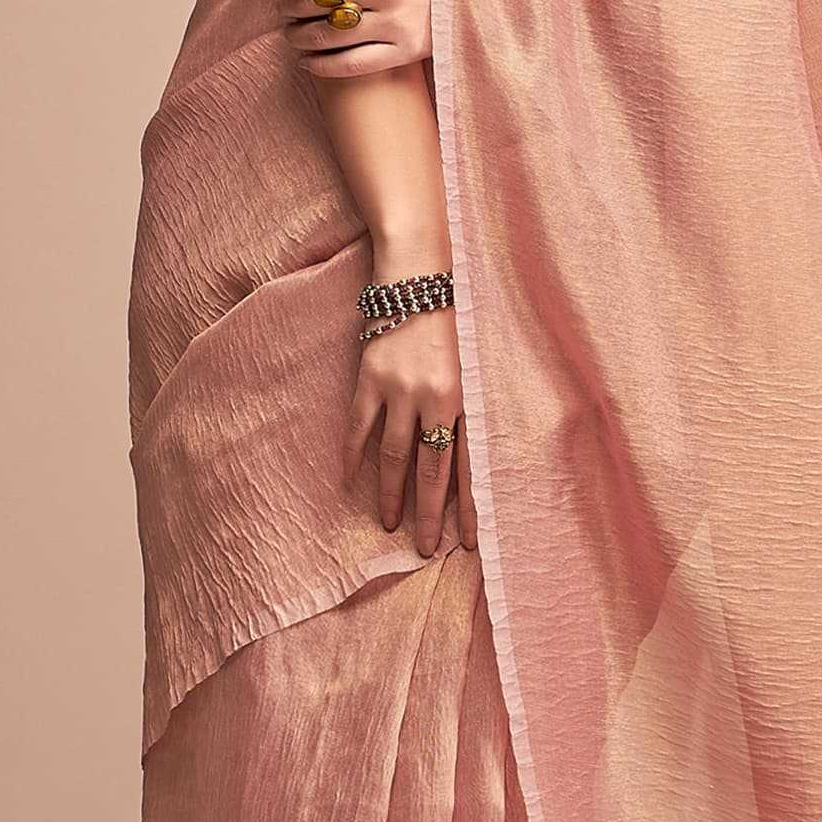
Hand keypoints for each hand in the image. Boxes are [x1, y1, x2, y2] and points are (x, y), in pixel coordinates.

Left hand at [238, 0, 450, 78]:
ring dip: (297, 37)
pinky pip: (351, 65)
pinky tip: (308, 62)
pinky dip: (321, 67)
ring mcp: (394, 22)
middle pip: (310, 3)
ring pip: (325, 36)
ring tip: (292, 33)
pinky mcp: (406, 51)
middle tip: (280, 7)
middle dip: (284, 7)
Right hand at [350, 305, 475, 557]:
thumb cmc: (452, 315)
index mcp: (466, 397)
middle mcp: (436, 399)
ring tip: (390, 525)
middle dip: (430, 514)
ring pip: (396, 457)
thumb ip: (467, 403)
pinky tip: (349, 482)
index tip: (468, 541)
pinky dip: (353, 456)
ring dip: (392, 495)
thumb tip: (465, 452)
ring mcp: (400, 390)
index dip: (469, 507)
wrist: (418, 273)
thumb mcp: (471, 361)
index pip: (470, 466)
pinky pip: (359, 427)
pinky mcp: (370, 378)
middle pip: (433, 470)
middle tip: (425, 549)